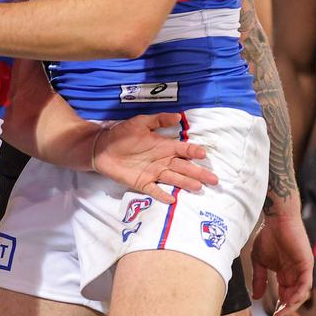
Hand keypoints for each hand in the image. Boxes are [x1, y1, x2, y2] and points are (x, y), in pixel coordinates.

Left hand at [92, 113, 218, 203]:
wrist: (101, 147)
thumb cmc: (121, 134)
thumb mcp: (140, 122)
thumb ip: (158, 120)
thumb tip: (178, 116)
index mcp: (163, 146)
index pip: (183, 150)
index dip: (193, 152)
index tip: (203, 154)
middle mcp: (162, 161)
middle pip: (184, 167)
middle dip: (199, 173)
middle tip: (214, 179)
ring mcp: (153, 173)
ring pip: (174, 179)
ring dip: (186, 183)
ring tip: (199, 188)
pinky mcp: (142, 183)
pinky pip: (154, 190)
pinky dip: (163, 195)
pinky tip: (172, 199)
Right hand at [251, 210, 312, 315]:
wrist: (276, 218)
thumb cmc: (267, 236)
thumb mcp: (259, 261)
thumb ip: (259, 279)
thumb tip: (255, 297)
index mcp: (284, 275)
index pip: (283, 297)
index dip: (278, 310)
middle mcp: (295, 275)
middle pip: (292, 299)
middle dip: (283, 313)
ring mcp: (302, 270)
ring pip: (299, 294)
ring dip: (291, 306)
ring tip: (280, 315)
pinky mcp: (307, 264)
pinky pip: (305, 283)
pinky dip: (299, 293)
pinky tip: (290, 302)